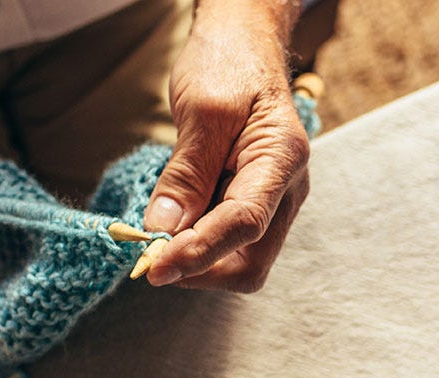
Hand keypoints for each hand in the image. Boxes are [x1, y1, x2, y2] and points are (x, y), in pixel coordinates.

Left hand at [142, 4, 309, 291]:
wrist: (244, 45)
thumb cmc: (228, 65)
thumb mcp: (201, 110)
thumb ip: (185, 173)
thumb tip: (163, 229)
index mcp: (281, 160)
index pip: (243, 224)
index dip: (198, 253)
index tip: (155, 268)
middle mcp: (287, 190)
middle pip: (251, 262)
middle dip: (201, 270)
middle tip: (151, 260)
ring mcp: (275, 201)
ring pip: (241, 261)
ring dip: (198, 261)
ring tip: (158, 238)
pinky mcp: (255, 204)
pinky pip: (231, 244)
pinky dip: (198, 245)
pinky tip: (173, 226)